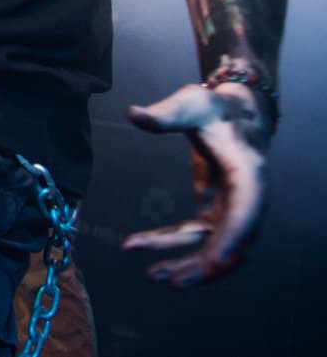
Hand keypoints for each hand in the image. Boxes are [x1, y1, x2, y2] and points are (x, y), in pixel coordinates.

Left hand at [121, 82, 269, 285]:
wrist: (233, 111)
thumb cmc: (214, 108)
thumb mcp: (191, 104)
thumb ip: (163, 113)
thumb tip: (133, 114)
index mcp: (248, 174)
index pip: (245, 213)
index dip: (231, 239)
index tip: (213, 263)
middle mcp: (248, 198)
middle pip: (233, 244)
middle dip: (202, 265)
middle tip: (165, 277)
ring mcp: (234, 209)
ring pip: (215, 248)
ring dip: (185, 262)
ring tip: (150, 273)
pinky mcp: (218, 211)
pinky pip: (198, 237)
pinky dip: (172, 243)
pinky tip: (140, 245)